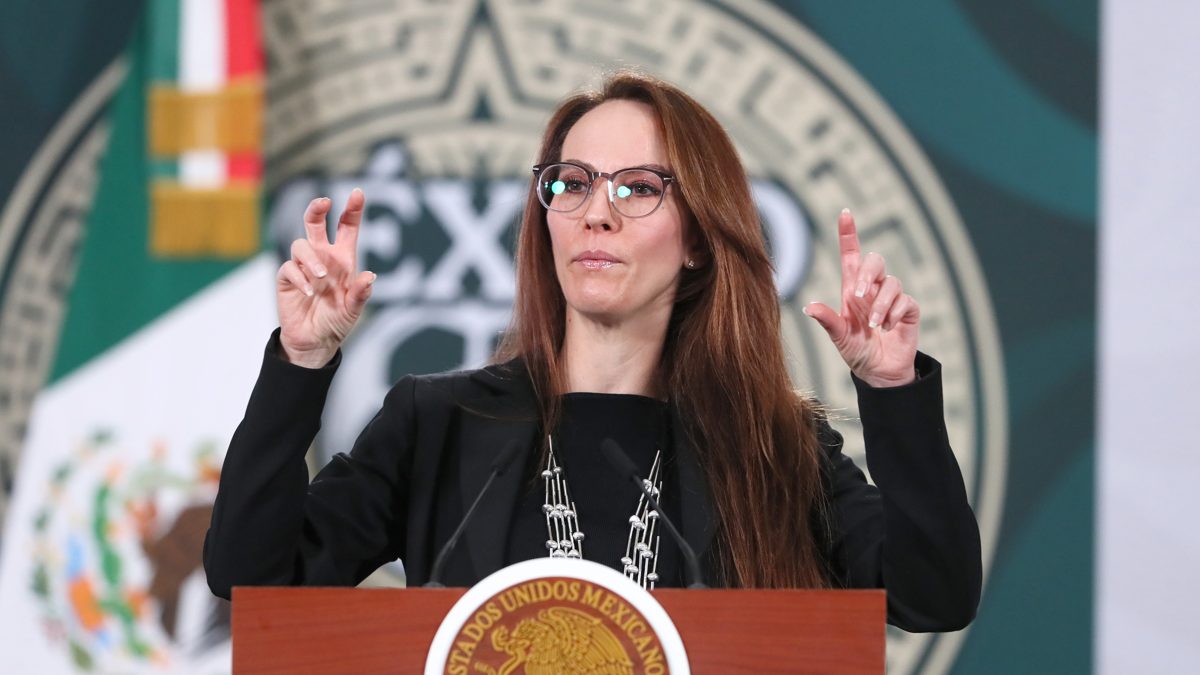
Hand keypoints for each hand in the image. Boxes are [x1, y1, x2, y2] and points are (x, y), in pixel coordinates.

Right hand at [276, 189, 375, 367]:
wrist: (314, 341)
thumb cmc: (336, 321)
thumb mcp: (353, 309)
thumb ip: (360, 293)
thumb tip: (370, 276)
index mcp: (342, 259)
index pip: (346, 227)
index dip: (352, 210)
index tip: (358, 193)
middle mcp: (322, 257)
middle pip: (315, 222)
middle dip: (317, 208)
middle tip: (324, 202)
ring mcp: (303, 266)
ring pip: (301, 244)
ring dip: (311, 257)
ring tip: (321, 277)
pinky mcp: (287, 279)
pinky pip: (289, 267)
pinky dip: (300, 277)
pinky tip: (309, 292)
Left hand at [804, 209, 918, 387]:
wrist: (879, 372)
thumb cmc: (856, 351)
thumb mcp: (839, 336)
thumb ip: (827, 320)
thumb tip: (808, 307)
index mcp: (853, 290)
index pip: (851, 256)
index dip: (849, 235)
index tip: (845, 214)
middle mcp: (873, 289)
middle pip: (875, 261)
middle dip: (868, 273)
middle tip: (858, 295)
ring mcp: (892, 298)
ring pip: (892, 283)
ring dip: (881, 304)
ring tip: (873, 326)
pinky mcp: (908, 310)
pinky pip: (905, 301)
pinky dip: (893, 315)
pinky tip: (887, 329)